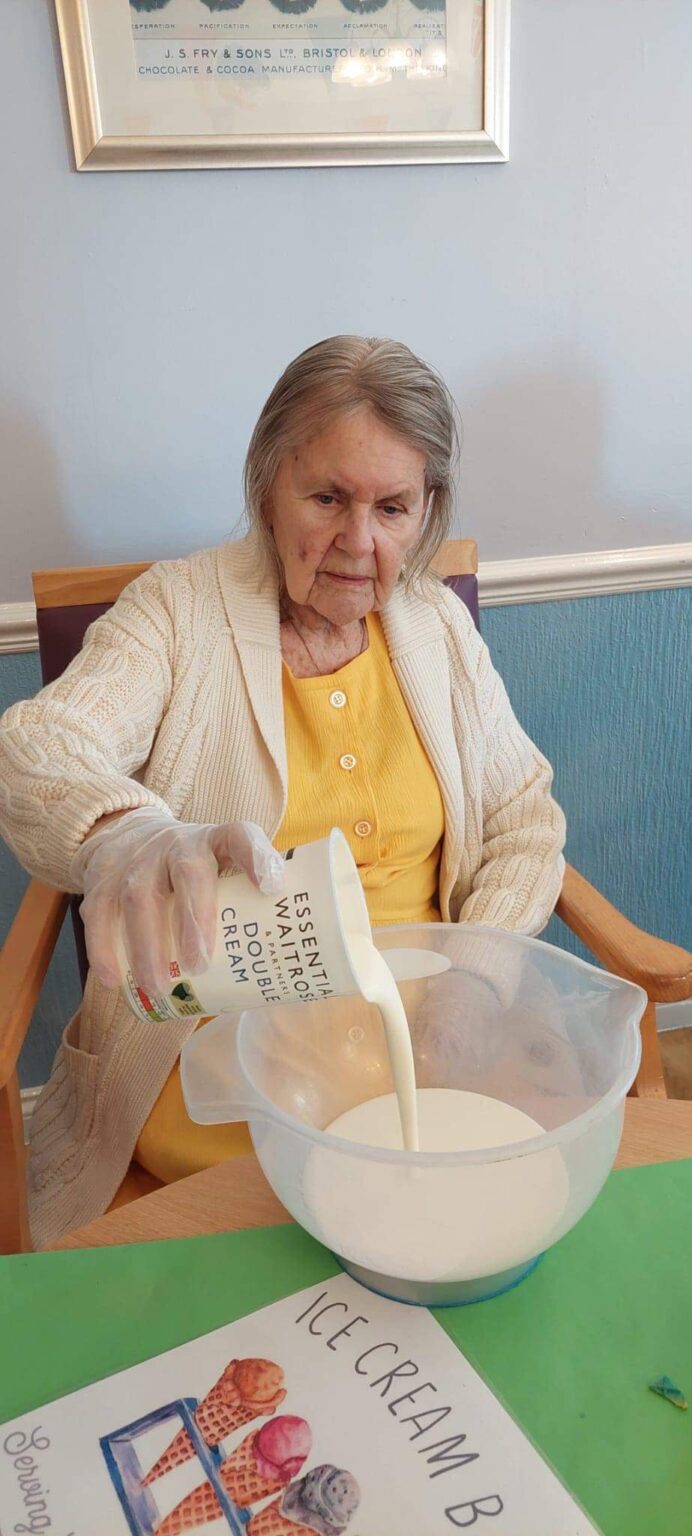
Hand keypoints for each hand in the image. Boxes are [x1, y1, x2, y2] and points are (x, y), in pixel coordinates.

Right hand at [69, 809, 284, 994]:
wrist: (130, 832)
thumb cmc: (192, 866)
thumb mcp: (221, 867)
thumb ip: (246, 901)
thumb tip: (278, 967)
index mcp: (216, 841)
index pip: (240, 836)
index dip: (257, 857)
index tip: (271, 887)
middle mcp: (178, 844)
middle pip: (188, 872)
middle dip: (193, 918)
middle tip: (199, 965)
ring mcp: (137, 859)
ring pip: (139, 896)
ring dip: (147, 945)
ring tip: (158, 986)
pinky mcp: (103, 878)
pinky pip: (99, 912)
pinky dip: (103, 948)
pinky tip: (113, 981)